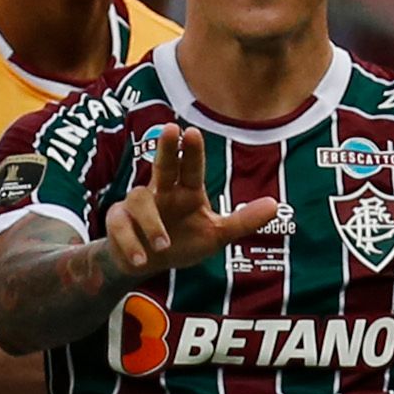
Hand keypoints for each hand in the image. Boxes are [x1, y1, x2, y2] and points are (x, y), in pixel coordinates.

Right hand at [102, 126, 279, 277]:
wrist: (145, 263)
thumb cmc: (182, 241)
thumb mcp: (216, 235)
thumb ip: (243, 221)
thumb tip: (275, 205)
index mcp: (186, 191)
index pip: (190, 167)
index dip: (190, 151)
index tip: (191, 132)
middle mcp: (161, 191)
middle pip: (162, 165)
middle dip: (165, 148)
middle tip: (170, 129)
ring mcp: (137, 205)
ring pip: (139, 200)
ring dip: (151, 223)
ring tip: (163, 245)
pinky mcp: (118, 222)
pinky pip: (119, 226)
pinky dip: (130, 242)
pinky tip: (141, 259)